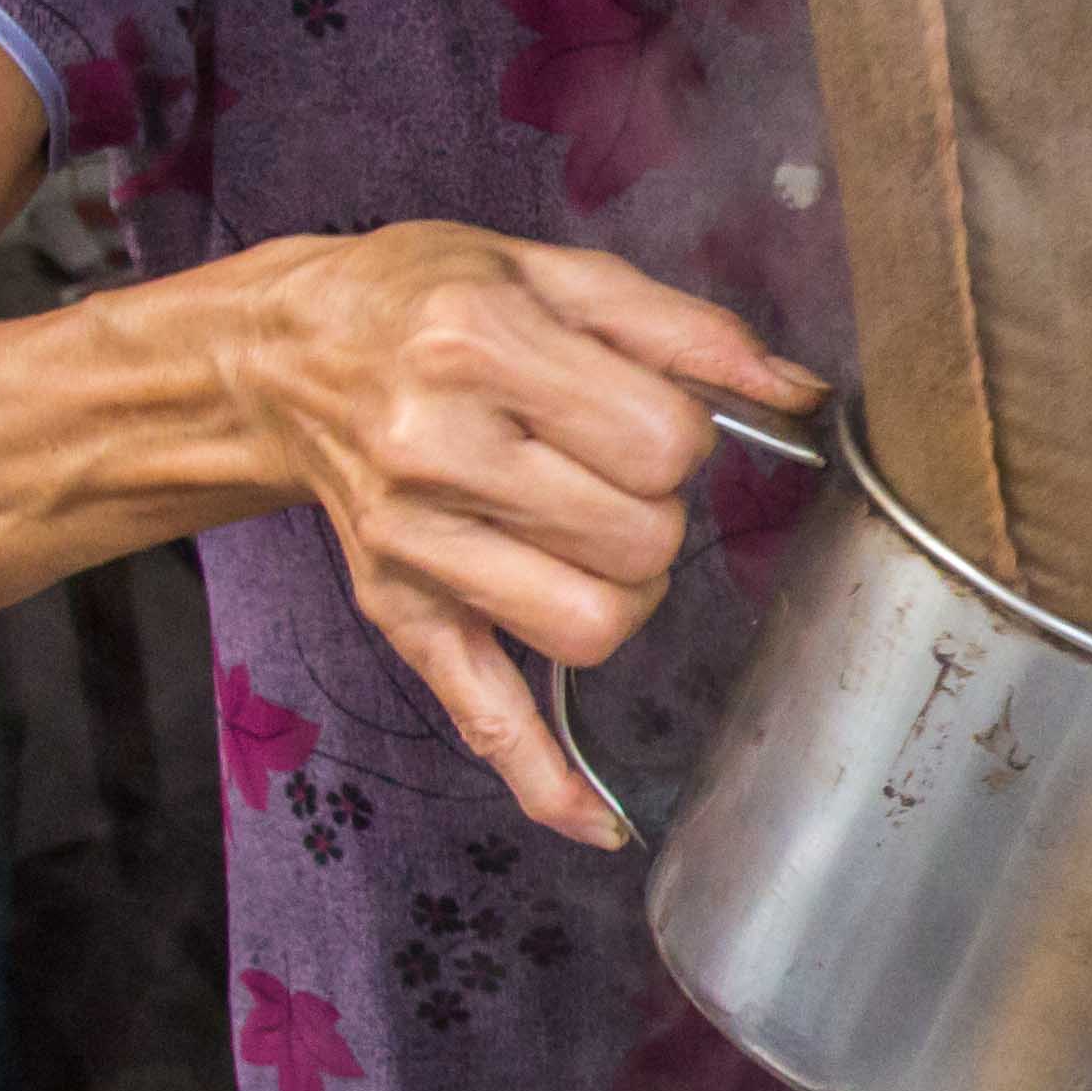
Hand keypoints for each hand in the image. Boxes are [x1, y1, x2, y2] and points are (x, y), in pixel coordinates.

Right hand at [243, 225, 826, 845]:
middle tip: (612, 470)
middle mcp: (436, 447)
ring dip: (629, 591)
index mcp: (479, 343)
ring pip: (593, 624)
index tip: (644, 413)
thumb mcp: (552, 272)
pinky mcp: (401, 611)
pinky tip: (598, 818)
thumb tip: (800, 394)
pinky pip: (482, 713)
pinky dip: (543, 777)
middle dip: (658, 509)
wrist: (291, 354)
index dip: (682, 433)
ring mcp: (414, 543)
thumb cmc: (432, 302)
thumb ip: (686, 329)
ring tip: (593, 539)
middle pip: (640, 537)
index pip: (662, 439)